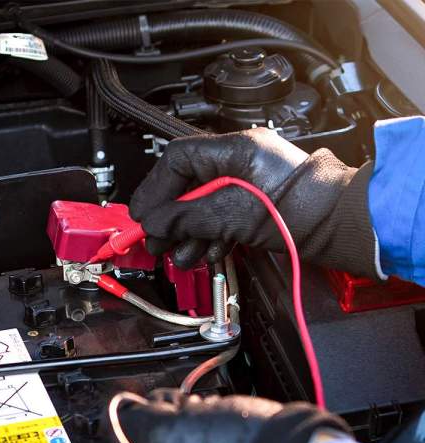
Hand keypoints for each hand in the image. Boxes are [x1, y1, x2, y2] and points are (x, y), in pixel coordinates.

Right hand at [129, 127, 379, 278]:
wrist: (338, 225)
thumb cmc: (300, 208)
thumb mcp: (232, 214)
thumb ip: (188, 217)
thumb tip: (155, 223)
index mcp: (235, 149)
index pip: (178, 160)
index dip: (155, 188)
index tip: (142, 215)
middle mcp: (239, 161)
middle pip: (187, 186)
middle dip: (170, 218)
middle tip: (157, 241)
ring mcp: (248, 184)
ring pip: (202, 206)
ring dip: (188, 234)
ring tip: (182, 254)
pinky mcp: (256, 205)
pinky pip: (221, 218)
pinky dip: (209, 237)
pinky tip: (206, 252)